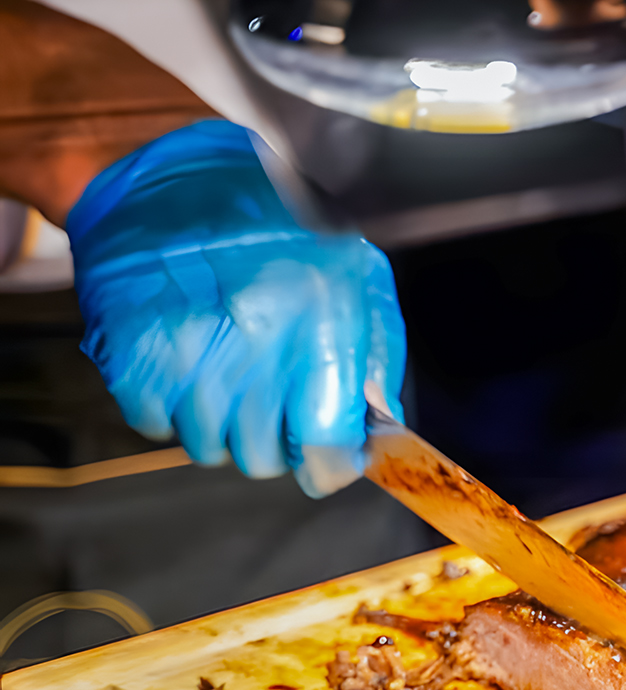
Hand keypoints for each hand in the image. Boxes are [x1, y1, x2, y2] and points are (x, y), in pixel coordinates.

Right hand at [67, 120, 404, 496]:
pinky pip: (154, 423)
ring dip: (222, 424)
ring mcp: (186, 348)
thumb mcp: (359, 273)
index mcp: (322, 322)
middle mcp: (255, 341)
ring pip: (207, 446)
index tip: (327, 460)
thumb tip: (377, 427)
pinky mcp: (130, 349)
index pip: (324, 446)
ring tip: (228, 367)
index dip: (329, 466)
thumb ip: (377, 355)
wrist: (177, 170)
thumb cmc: (283, 222)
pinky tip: (186, 360)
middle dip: (275, 440)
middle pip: (263, 457)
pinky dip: (170, 406)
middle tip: (273, 399)